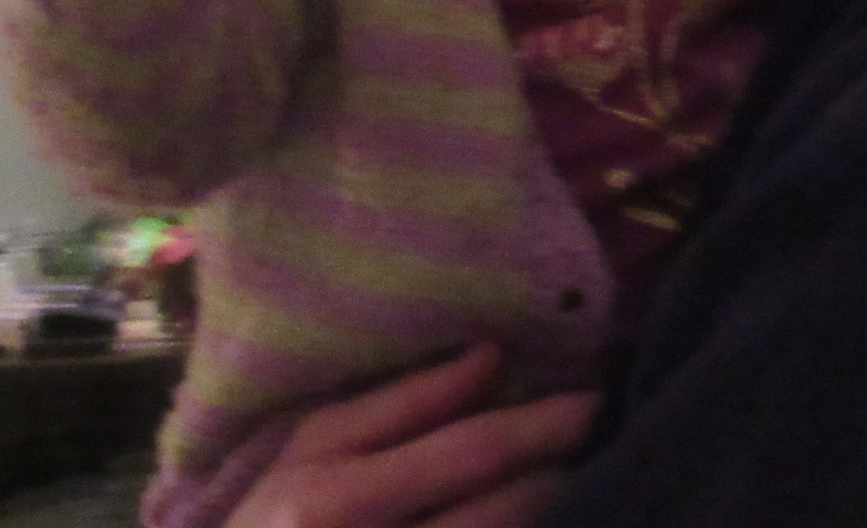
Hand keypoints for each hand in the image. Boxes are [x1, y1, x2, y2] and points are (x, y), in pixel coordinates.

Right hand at [229, 345, 598, 527]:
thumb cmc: (271, 527)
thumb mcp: (308, 455)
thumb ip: (399, 404)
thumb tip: (492, 356)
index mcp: (331, 503)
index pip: (471, 454)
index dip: (545, 424)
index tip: (592, 400)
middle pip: (504, 511)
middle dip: (557, 472)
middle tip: (595, 439)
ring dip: (550, 511)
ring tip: (566, 482)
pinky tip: (538, 519)